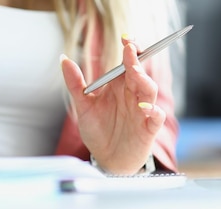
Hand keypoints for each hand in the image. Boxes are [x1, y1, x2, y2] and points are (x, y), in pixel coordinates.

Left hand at [60, 37, 165, 174]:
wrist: (107, 159)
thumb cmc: (99, 132)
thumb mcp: (83, 107)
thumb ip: (75, 84)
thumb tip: (64, 59)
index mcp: (120, 86)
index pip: (128, 63)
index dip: (130, 50)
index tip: (126, 39)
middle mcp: (133, 95)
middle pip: (139, 73)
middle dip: (136, 61)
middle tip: (130, 51)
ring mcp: (143, 110)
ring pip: (149, 90)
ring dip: (144, 81)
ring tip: (135, 74)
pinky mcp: (149, 128)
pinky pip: (156, 116)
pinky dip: (154, 110)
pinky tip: (145, 107)